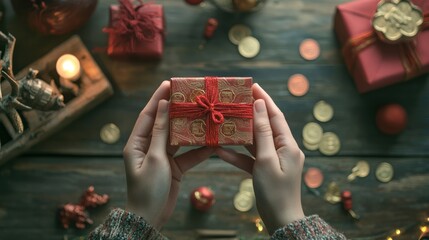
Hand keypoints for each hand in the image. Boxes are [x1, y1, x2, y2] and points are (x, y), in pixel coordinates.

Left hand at [123, 81, 213, 228]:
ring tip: (204, 115)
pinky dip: (198, 151)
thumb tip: (163, 106)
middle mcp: (148, 147)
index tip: (169, 84)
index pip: (148, 115)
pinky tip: (213, 144)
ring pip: (178, 139)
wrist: (150, 218)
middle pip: (164, 124)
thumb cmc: (147, 189)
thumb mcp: (156, 158)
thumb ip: (161, 132)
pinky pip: (187, 156)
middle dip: (177, 111)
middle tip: (191, 96)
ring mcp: (161, 158)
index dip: (158, 98)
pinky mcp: (173, 168)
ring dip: (191, 129)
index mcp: (137, 143)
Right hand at [216, 83, 304, 234]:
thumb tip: (260, 106)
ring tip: (227, 120)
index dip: (264, 100)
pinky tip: (220, 151)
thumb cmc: (275, 191)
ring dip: (242, 133)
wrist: (281, 221)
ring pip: (256, 141)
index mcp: (288, 145)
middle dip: (252, 113)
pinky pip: (251, 158)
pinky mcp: (265, 171)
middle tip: (236, 100)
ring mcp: (274, 160)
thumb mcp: (266, 160)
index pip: (275, 116)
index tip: (253, 86)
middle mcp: (283, 149)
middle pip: (265, 126)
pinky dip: (238, 155)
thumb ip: (262, 133)